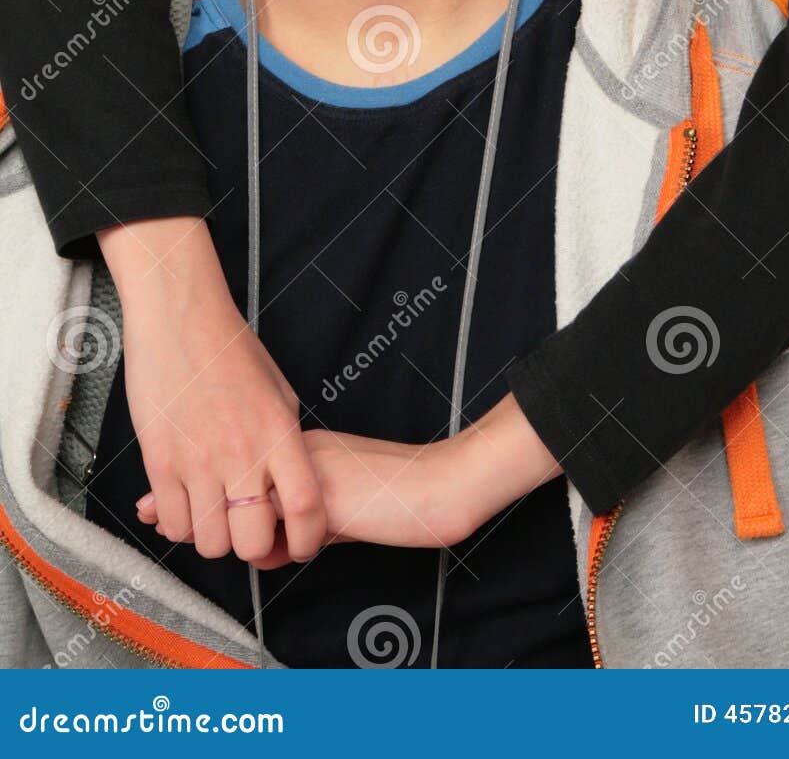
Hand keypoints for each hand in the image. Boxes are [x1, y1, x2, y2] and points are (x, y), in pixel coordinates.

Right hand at [99, 216, 326, 564]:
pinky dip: (180, 525)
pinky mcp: (159, 461)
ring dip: (214, 538)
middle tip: (248, 532)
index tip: (299, 546)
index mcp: (278, 431)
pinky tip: (186, 503)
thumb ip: (286, 439)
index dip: (306, 539)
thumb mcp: (278, 390)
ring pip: (209, 541)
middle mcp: (240, 451)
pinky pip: (172, 523)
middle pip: (252, 540)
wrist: (179, 318)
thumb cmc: (229, 348)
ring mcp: (197, 460)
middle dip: (253, 548)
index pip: (304, 506)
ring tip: (215, 514)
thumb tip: (288, 481)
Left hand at [134, 392, 561, 568]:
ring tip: (256, 546)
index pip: (225, 454)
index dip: (189, 481)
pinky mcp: (313, 493)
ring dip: (235, 534)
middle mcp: (286, 449)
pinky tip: (283, 554)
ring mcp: (298, 468)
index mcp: (289, 440)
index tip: (152, 499)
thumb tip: (269, 548)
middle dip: (192, 508)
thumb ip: (296, 515)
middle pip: (219, 474)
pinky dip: (270, 548)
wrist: (431, 486)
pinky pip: (272, 528)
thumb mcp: (334, 505)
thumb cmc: (388, 493)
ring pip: (239, 503)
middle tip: (171, 521)